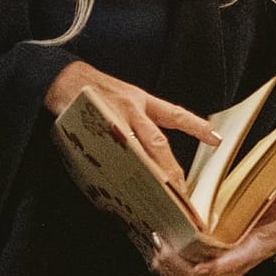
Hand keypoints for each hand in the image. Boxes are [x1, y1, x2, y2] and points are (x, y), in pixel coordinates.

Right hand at [44, 61, 219, 188]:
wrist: (59, 77)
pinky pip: (106, 156)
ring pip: (134, 152)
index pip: (174, 114)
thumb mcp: (121, 99)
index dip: (196, 126)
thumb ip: (137, 122)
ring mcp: (110, 120)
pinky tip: (117, 190)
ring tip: (156, 198)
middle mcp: (129, 108)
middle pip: (156, 143)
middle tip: (182, 194)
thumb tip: (153, 157)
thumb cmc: (92, 91)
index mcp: (139, 100)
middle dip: (170, 171)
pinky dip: (112, 173)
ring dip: (146, 177)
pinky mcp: (91, 130)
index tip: (216, 139)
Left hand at [149, 189, 275, 275]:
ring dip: (172, 269)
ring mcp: (219, 269)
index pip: (233, 265)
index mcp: (252, 251)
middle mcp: (233, 265)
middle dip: (182, 266)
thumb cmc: (271, 222)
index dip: (216, 269)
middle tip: (164, 247)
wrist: (271, 233)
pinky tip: (157, 258)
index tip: (200, 268)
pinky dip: (170, 271)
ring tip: (157, 250)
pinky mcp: (207, 268)